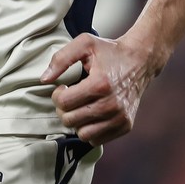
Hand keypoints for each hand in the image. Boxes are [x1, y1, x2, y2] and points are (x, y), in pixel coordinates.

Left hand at [40, 33, 159, 145]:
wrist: (140, 60)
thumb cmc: (109, 51)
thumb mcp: (84, 43)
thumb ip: (61, 59)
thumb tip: (44, 79)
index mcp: (100, 84)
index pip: (64, 102)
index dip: (58, 94)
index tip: (64, 87)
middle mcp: (111, 105)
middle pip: (70, 120)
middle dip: (64, 108)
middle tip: (70, 97)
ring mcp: (120, 118)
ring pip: (83, 134)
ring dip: (77, 122)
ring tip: (80, 106)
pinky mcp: (126, 126)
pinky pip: (97, 140)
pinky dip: (90, 129)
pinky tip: (91, 114)